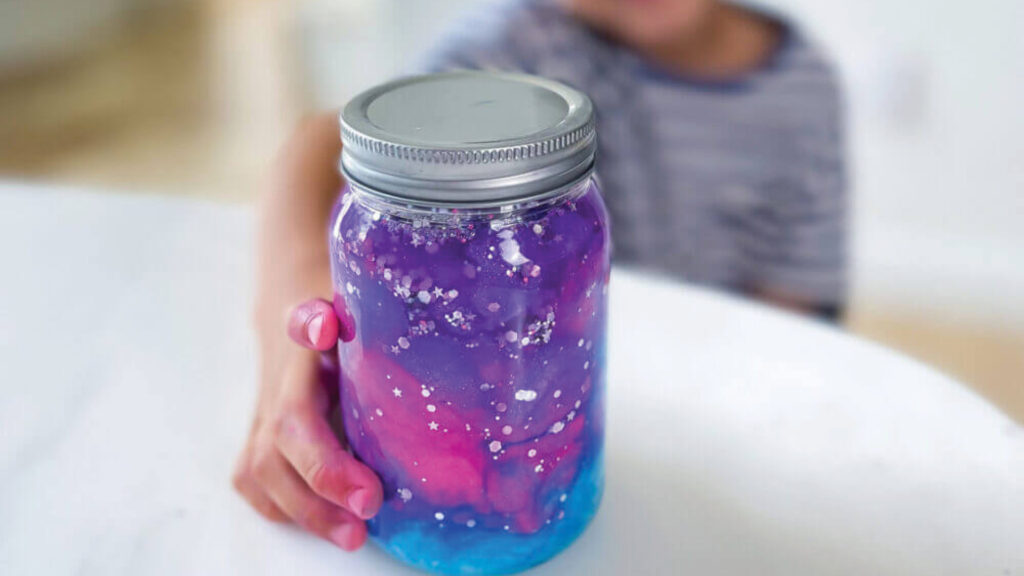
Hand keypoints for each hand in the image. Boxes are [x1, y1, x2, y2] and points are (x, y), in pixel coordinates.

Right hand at [233, 297, 379, 550]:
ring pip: (258, 471)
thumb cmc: (341, 287)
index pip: (295, 420)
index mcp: (299, 352)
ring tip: (351, 534)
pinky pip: (252, 474)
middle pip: (272, 457)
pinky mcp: (262, 423)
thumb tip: (346, 332)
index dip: (324, 465)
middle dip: (316, 503)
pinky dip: (282, 505)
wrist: (296, 278)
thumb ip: (360, 316)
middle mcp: (273, 385)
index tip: (368, 497)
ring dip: (304, 512)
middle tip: (363, 527)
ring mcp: (262, 406)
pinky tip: (320, 519)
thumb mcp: (358, 291)